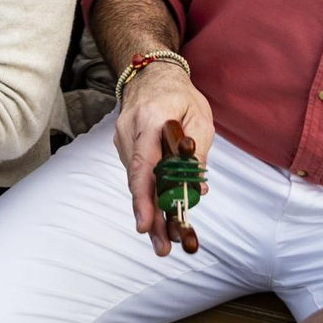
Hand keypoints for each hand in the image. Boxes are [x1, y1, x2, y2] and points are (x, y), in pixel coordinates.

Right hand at [113, 62, 214, 255]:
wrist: (151, 74)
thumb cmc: (179, 96)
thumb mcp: (200, 118)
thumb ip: (197, 151)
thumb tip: (196, 190)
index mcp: (151, 119)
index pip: (143, 163)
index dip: (144, 196)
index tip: (145, 223)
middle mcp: (130, 130)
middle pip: (136, 181)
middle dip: (148, 217)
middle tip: (162, 248)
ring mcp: (122, 139)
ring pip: (135, 182)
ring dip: (150, 210)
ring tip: (165, 240)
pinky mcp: (123, 147)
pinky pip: (136, 174)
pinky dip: (148, 195)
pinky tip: (161, 215)